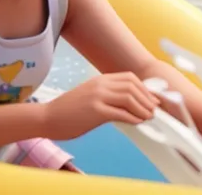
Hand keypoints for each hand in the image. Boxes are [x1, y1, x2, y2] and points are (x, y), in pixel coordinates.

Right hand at [44, 72, 159, 140]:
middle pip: (133, 86)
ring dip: (142, 108)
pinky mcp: (95, 111)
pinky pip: (120, 113)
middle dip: (147, 98)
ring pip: (129, 97)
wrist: (47, 118)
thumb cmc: (68, 111)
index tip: (152, 99)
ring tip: (148, 117)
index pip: (130, 78)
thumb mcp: (90, 96)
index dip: (145, 88)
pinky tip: (138, 123)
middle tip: (154, 109)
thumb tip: (129, 103)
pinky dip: (133, 118)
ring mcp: (97, 96)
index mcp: (100, 80)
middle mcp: (100, 85)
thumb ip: (108, 95)